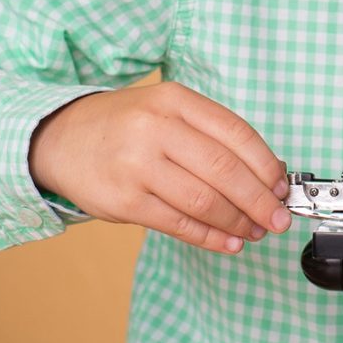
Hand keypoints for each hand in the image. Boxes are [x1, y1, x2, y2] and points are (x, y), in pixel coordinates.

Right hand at [28, 80, 290, 255]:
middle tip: (279, 218)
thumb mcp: (166, 110)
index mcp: (174, 101)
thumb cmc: (125, 126)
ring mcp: (137, 166)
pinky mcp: (124, 202)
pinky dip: (210, 237)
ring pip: (204, 201)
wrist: (61, 139)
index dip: (266, 165)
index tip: (282, 187)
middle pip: (224, 170)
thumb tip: (265, 174)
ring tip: (254, 232)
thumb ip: (210, 135)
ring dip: (238, 222)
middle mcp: (156, 129)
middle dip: (260, 200)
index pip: (236, 133)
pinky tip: (228, 242)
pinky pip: (179, 224)